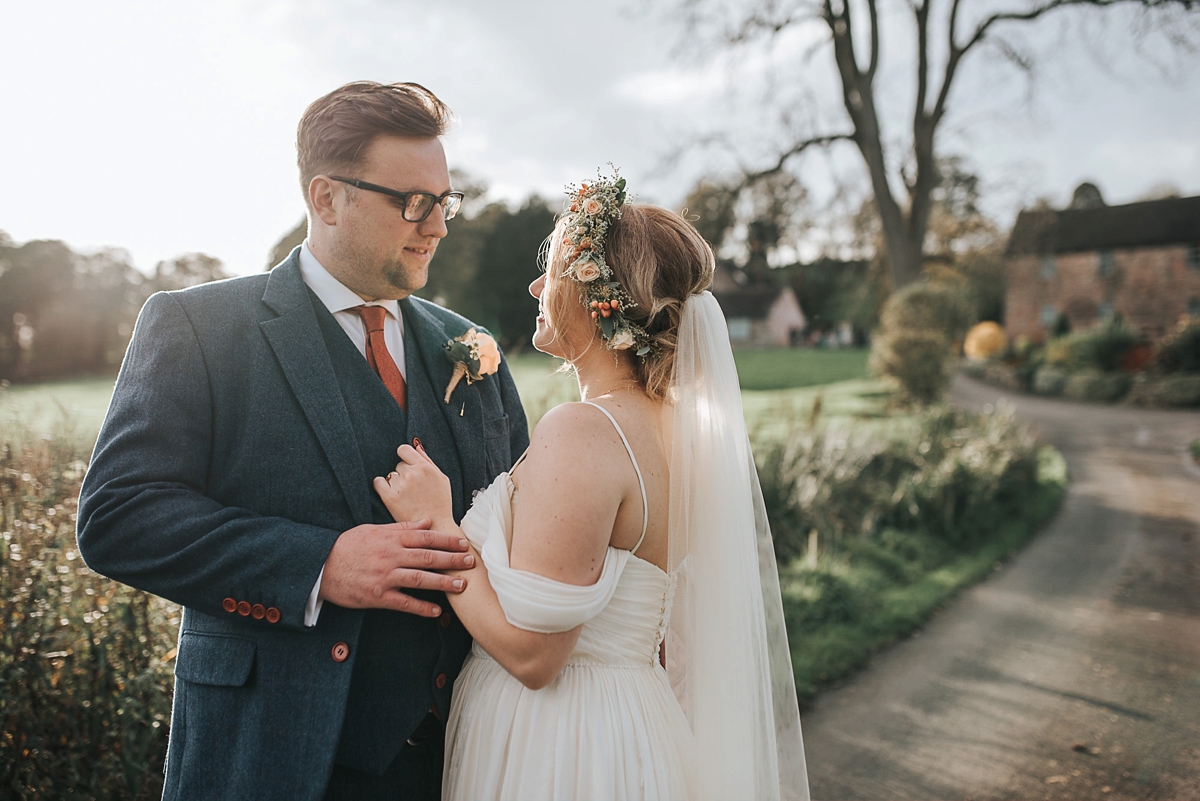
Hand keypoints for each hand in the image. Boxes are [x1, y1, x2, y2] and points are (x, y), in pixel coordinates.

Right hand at [318, 518, 473, 616]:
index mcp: (390, 539)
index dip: (446, 541)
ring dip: (443, 582)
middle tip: (471, 562)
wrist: (320, 566)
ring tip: (462, 585)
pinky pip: (403, 603)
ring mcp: (384, 577)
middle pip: (427, 557)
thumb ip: (402, 527)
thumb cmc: (348, 547)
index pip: (425, 538)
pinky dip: (421, 607)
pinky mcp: (377, 597)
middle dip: (452, 559)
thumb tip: (427, 522)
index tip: (463, 543)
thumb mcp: (373, 530)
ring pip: (420, 579)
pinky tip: (437, 611)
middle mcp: (390, 556)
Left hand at [373, 443, 453, 530]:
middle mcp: (412, 474)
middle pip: (398, 465)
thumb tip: (416, 446)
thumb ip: (428, 460)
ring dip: (395, 482)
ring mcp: (400, 486)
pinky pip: (378, 482)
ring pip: (390, 475)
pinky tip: (390, 493)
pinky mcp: (390, 498)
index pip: (404, 449)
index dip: (404, 456)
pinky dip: (381, 486)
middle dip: (404, 473)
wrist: (436, 527)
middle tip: (412, 488)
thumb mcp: (442, 479)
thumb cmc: (441, 503)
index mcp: (425, 467)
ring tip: (406, 495)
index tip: (407, 465)